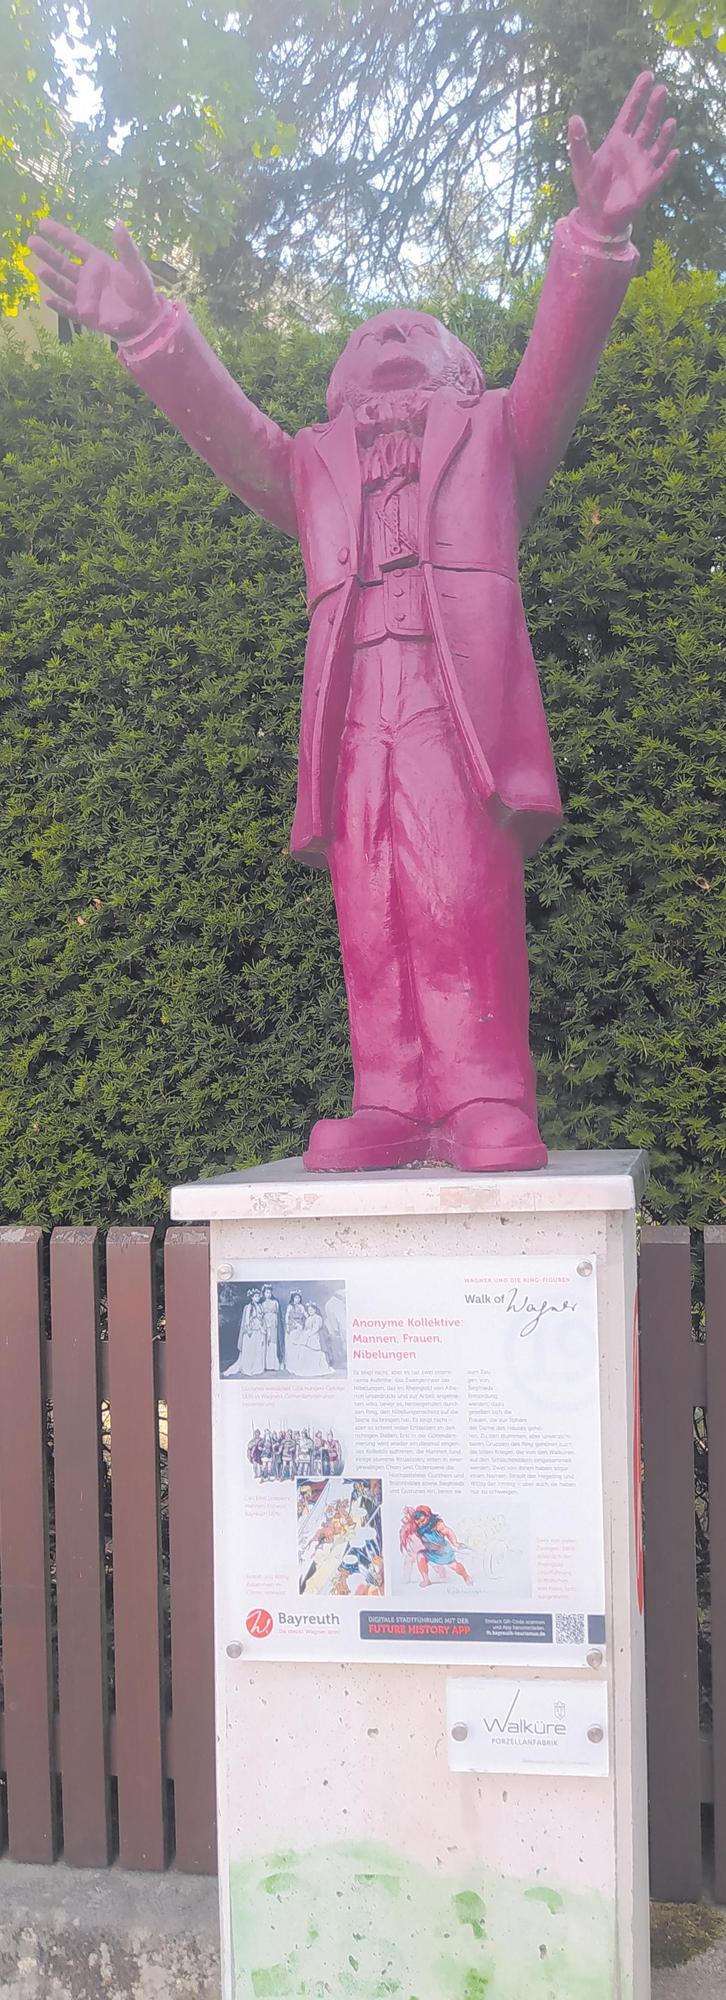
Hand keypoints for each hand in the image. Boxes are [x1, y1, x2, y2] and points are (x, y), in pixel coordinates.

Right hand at [28, 218, 161, 340]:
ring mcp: (84, 297)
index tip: (42, 224)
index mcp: (96, 262)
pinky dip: (59, 306)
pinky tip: (48, 299)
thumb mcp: (135, 266)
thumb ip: (126, 247)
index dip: (58, 234)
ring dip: (51, 278)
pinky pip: (69, 310)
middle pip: (62, 263)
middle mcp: (86, 278)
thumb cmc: (140, 289)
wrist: (146, 318)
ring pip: (63, 285)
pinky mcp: (86, 315)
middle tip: (31, 241)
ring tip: (39, 269)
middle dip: (47, 253)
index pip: (74, 245)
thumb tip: (119, 224)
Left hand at [568, 71, 679, 237]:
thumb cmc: (589, 188)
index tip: (648, 75)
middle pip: (647, 122)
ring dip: (665, 134)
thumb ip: (579, 142)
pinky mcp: (648, 184)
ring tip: (670, 122)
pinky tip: (674, 153)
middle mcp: (634, 148)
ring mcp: (643, 164)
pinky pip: (662, 171)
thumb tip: (573, 118)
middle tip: (661, 90)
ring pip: (658, 144)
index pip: (630, 112)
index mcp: (617, 139)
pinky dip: (668, 163)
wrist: (597, 217)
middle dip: (654, 107)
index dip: (638, 94)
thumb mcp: (581, 163)